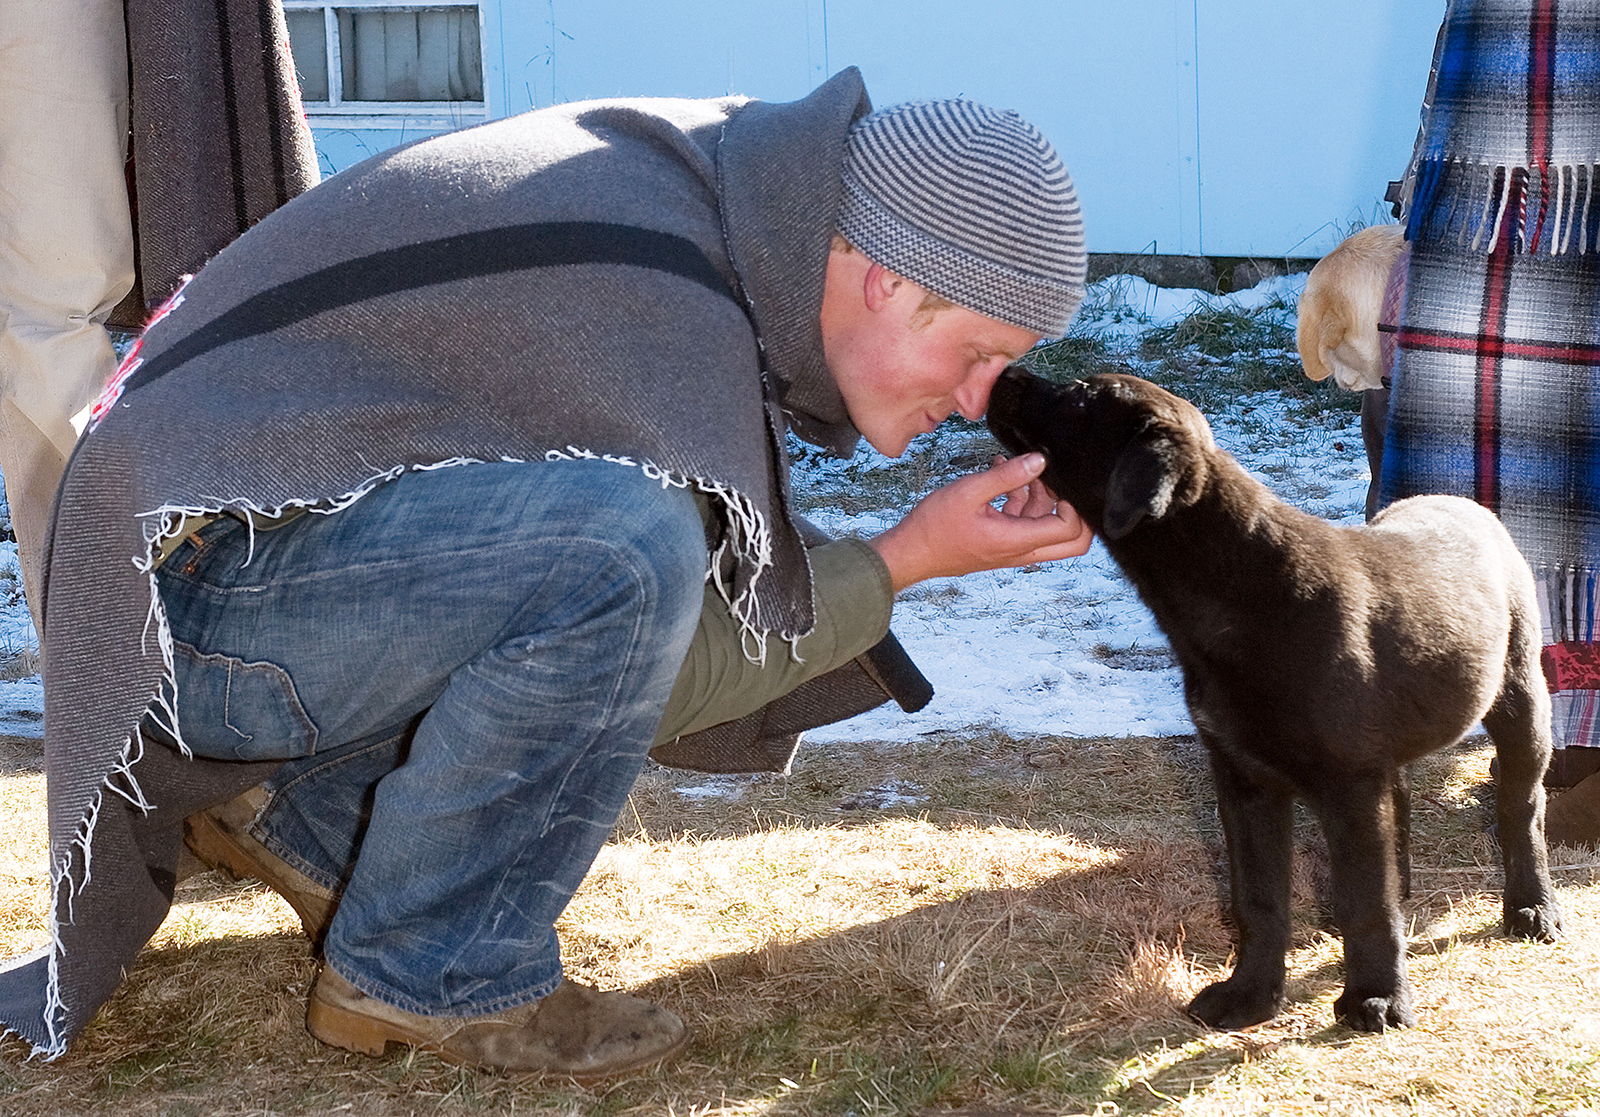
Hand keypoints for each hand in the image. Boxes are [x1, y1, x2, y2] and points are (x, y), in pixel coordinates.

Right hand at [868, 452, 1093, 592]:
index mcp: (1016, 540)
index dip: (1073, 503)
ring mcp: (1012, 550)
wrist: (912, 552)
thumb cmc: (934, 526)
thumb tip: (1038, 460)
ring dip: (1042, 500)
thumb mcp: (969, 491)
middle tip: (1055, 484)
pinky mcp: (1002, 545)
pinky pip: (1025, 525)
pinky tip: (1003, 478)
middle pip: (1072, 543)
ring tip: (1019, 471)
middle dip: (1072, 511)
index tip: (1056, 480)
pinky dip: (1022, 502)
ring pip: (1048, 530)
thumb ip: (1006, 476)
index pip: (1070, 530)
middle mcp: (1021, 550)